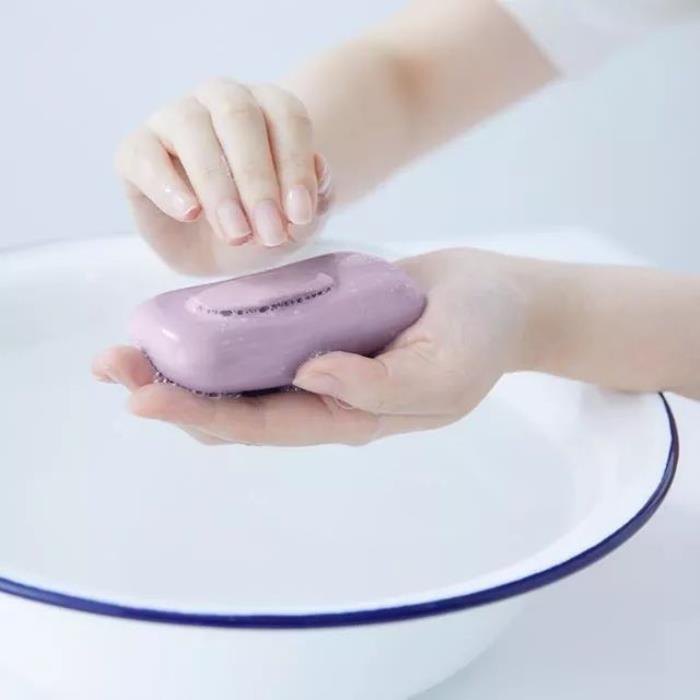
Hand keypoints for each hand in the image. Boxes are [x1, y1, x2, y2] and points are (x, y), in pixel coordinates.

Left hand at [93, 248, 531, 445]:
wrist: (497, 299)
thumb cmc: (481, 336)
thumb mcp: (445, 371)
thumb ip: (381, 386)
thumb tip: (307, 376)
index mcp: (350, 418)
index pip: (264, 425)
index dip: (203, 415)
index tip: (143, 400)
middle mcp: (323, 397)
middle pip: (236, 408)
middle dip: (172, 393)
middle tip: (114, 368)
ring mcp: (318, 361)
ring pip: (240, 376)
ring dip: (184, 365)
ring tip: (128, 348)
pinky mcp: (318, 326)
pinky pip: (260, 338)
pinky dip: (218, 334)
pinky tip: (183, 321)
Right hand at [116, 78, 332, 275]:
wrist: (220, 254)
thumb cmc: (265, 223)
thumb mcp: (299, 222)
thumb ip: (317, 198)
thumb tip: (321, 168)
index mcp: (267, 107)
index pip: (287, 115)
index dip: (296, 164)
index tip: (301, 214)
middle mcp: (221, 101)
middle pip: (239, 116)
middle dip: (258, 179)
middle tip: (270, 232)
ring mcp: (175, 119)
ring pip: (192, 128)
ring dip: (219, 186)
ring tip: (237, 234)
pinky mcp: (136, 151)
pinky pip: (143, 155)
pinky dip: (167, 184)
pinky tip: (189, 213)